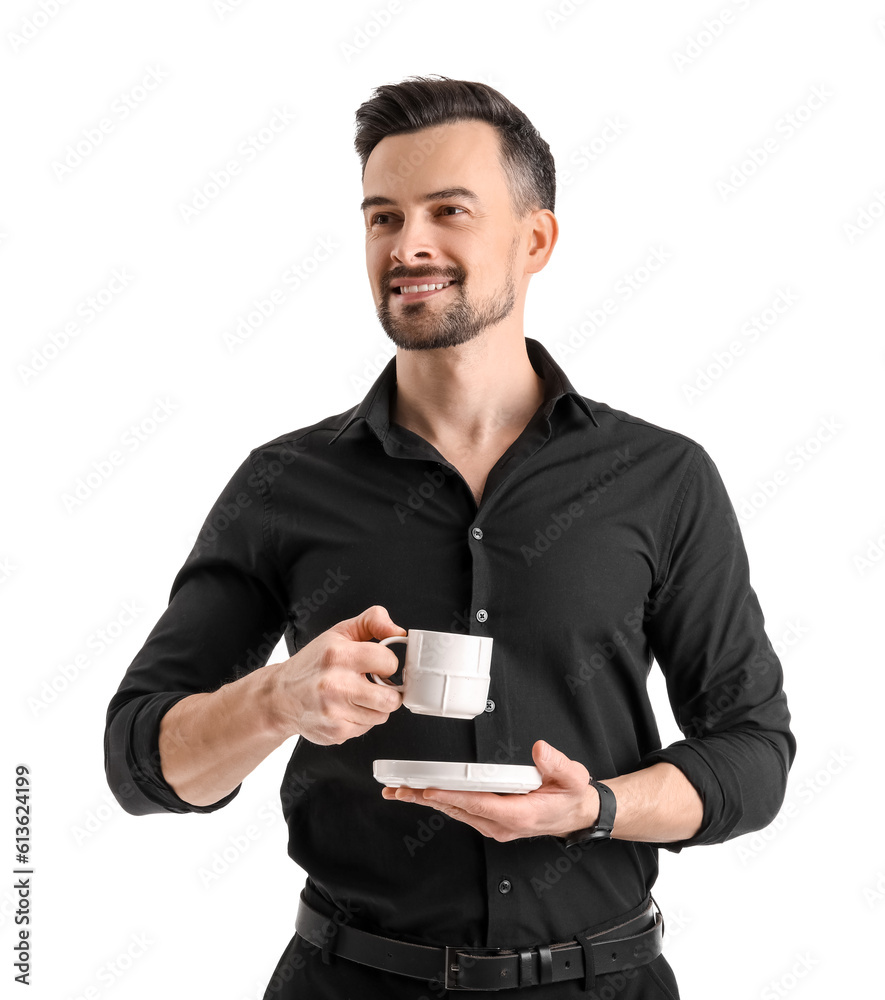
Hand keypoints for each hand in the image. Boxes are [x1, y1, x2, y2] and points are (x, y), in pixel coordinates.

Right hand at [267, 605, 406, 744]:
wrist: (281, 696)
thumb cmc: (313, 663)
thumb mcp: (340, 632)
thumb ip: (373, 621)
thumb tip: (399, 631)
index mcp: (339, 655)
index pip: (389, 663)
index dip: (387, 664)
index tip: (378, 665)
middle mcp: (336, 684)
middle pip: (391, 698)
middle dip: (388, 691)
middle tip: (374, 685)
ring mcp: (335, 711)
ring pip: (381, 715)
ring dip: (375, 707)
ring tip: (357, 696)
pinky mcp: (335, 731)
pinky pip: (366, 728)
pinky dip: (361, 720)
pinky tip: (346, 709)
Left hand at [381, 740, 598, 841]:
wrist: (576, 813)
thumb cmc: (571, 795)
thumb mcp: (573, 777)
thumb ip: (557, 764)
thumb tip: (539, 750)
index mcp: (520, 814)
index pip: (479, 805)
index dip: (452, 798)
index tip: (429, 791)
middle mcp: (502, 824)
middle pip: (459, 811)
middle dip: (426, 800)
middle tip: (398, 790)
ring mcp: (496, 826)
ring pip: (456, 813)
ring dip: (428, 803)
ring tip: (400, 792)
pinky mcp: (491, 821)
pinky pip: (462, 812)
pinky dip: (441, 803)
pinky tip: (424, 795)